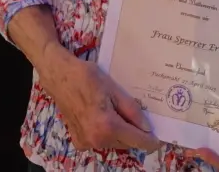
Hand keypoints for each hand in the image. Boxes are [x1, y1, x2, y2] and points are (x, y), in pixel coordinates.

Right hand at [38, 47, 161, 153]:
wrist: (58, 75)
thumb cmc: (87, 77)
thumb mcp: (114, 89)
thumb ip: (132, 111)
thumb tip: (147, 128)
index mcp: (107, 126)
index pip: (138, 141)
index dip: (151, 141)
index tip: (159, 138)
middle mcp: (96, 140)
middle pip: (126, 143)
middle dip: (133, 132)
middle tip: (132, 114)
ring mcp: (86, 142)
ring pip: (114, 143)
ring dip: (120, 132)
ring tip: (113, 110)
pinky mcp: (78, 141)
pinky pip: (100, 141)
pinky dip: (106, 133)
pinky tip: (100, 115)